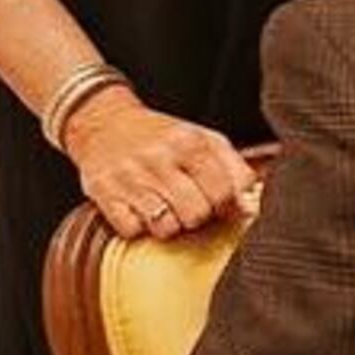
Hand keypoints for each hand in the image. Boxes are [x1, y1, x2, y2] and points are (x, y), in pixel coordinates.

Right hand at [63, 89, 253, 239]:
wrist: (105, 123)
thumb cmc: (160, 135)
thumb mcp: (203, 138)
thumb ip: (232, 169)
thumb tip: (250, 206)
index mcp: (191, 143)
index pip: (225, 192)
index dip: (228, 205)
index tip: (222, 204)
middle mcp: (161, 159)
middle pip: (197, 214)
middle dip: (199, 216)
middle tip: (191, 205)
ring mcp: (131, 178)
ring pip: (166, 227)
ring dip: (170, 225)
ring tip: (167, 208)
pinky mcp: (105, 195)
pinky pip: (132, 231)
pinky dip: (139, 227)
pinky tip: (141, 210)